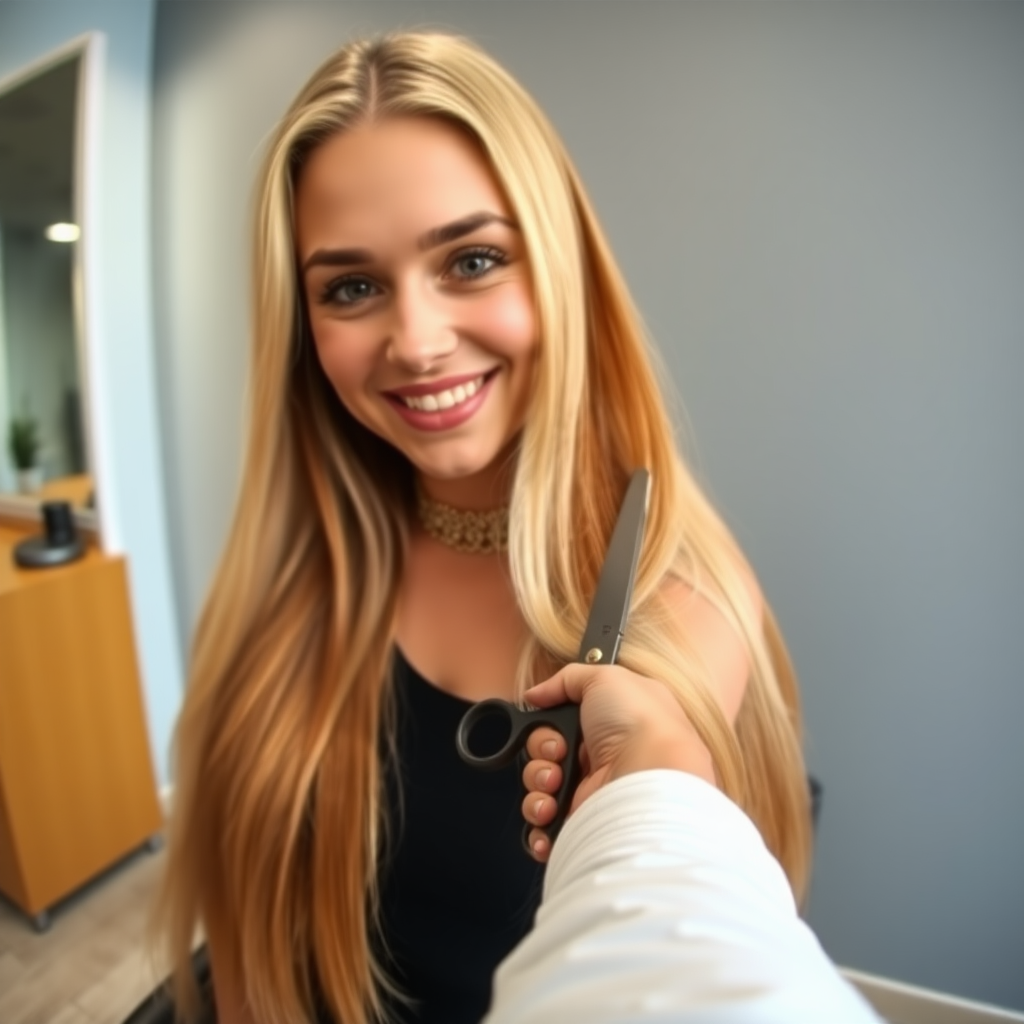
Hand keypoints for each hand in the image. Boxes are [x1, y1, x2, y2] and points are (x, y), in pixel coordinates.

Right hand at [521, 662, 715, 861]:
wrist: (652, 777)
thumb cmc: (637, 722)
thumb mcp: (605, 678)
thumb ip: (567, 679)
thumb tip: (535, 694)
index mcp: (605, 725)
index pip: (559, 722)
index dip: (547, 722)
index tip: (548, 719)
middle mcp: (597, 757)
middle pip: (544, 752)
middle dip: (540, 750)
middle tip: (559, 753)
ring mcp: (588, 791)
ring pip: (539, 785)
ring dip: (537, 781)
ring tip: (555, 784)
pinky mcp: (581, 820)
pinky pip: (543, 821)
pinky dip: (538, 818)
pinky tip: (549, 812)